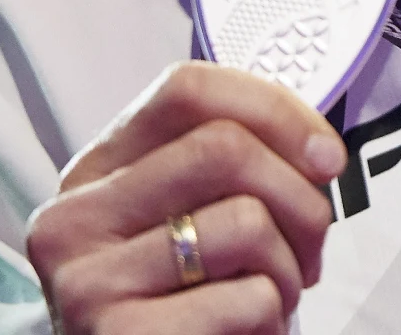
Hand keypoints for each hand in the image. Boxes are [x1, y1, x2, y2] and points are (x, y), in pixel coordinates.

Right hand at [26, 61, 346, 332]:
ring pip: (245, 223)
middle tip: (311, 241)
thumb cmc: (174, 307)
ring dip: (288, 269)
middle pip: (225, 148)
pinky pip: (246, 298)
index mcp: (95, 172)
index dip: (272, 109)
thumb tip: (317, 149)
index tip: (323, 151)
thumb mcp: (178, 222)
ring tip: (271, 296)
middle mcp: (76, 218)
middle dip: (299, 196)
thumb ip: (224, 168)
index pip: (187, 90)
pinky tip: (246, 332)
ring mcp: (89, 281)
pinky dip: (271, 319)